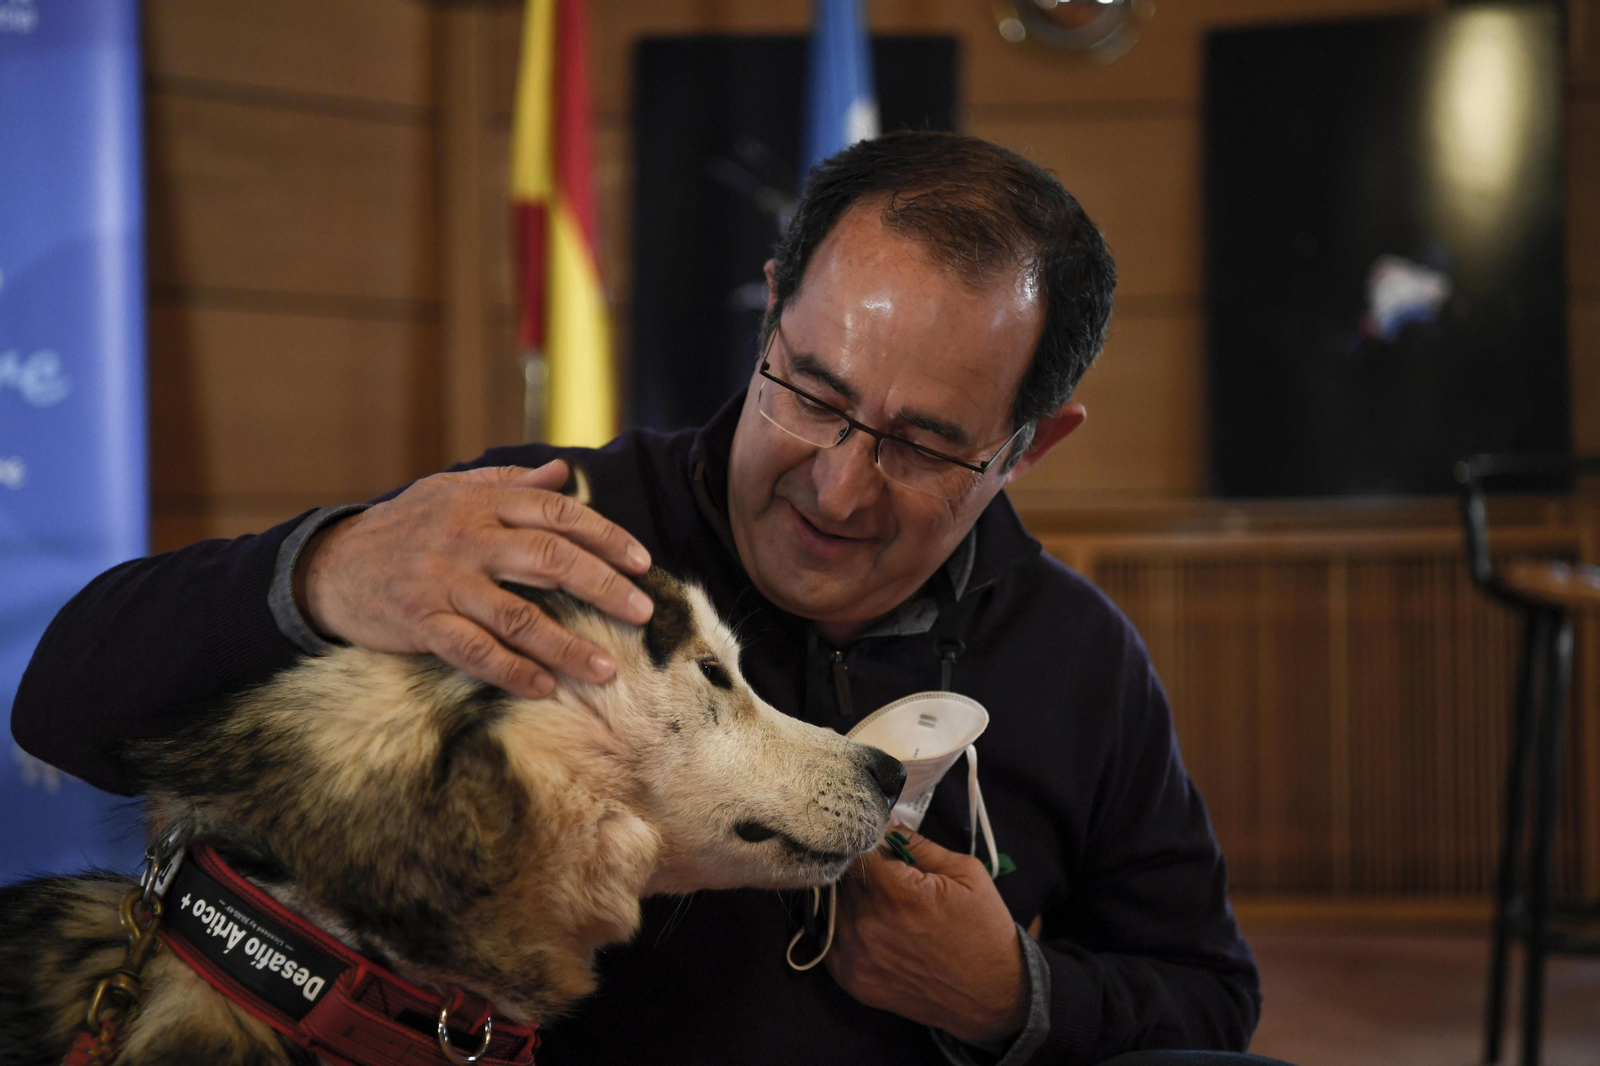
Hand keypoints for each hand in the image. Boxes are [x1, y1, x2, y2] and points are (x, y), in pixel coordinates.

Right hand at [295, 461, 652, 697]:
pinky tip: (544, 687)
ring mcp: (444, 582)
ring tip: (607, 670)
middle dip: (603, 586)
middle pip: (549, 560)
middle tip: (643, 612)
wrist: (328, 566)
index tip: (642, 562)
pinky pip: (475, 652)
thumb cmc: (403, 527)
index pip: (557, 514)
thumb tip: (565, 471)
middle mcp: (466, 538)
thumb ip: (509, 484)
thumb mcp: (451, 491)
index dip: (605, 536)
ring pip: (518, 615)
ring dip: (567, 646)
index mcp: (480, 503)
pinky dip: (512, 671)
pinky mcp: (422, 623)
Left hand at [826, 828, 1027, 1047]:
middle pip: (842, 877)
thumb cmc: (984, 930)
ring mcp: (857, 957)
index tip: (877, 840)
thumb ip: (917, 844)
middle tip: (885, 872)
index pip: (855, 850)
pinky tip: (872, 927)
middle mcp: (869, 926)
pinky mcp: (853, 981)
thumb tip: (885, 822)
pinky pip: (831, 941)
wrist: (993, 996)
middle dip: (860, 868)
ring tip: (883, 902)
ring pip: (834, 906)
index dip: (865, 840)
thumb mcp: (965, 872)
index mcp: (898, 894)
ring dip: (852, 898)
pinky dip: (845, 928)